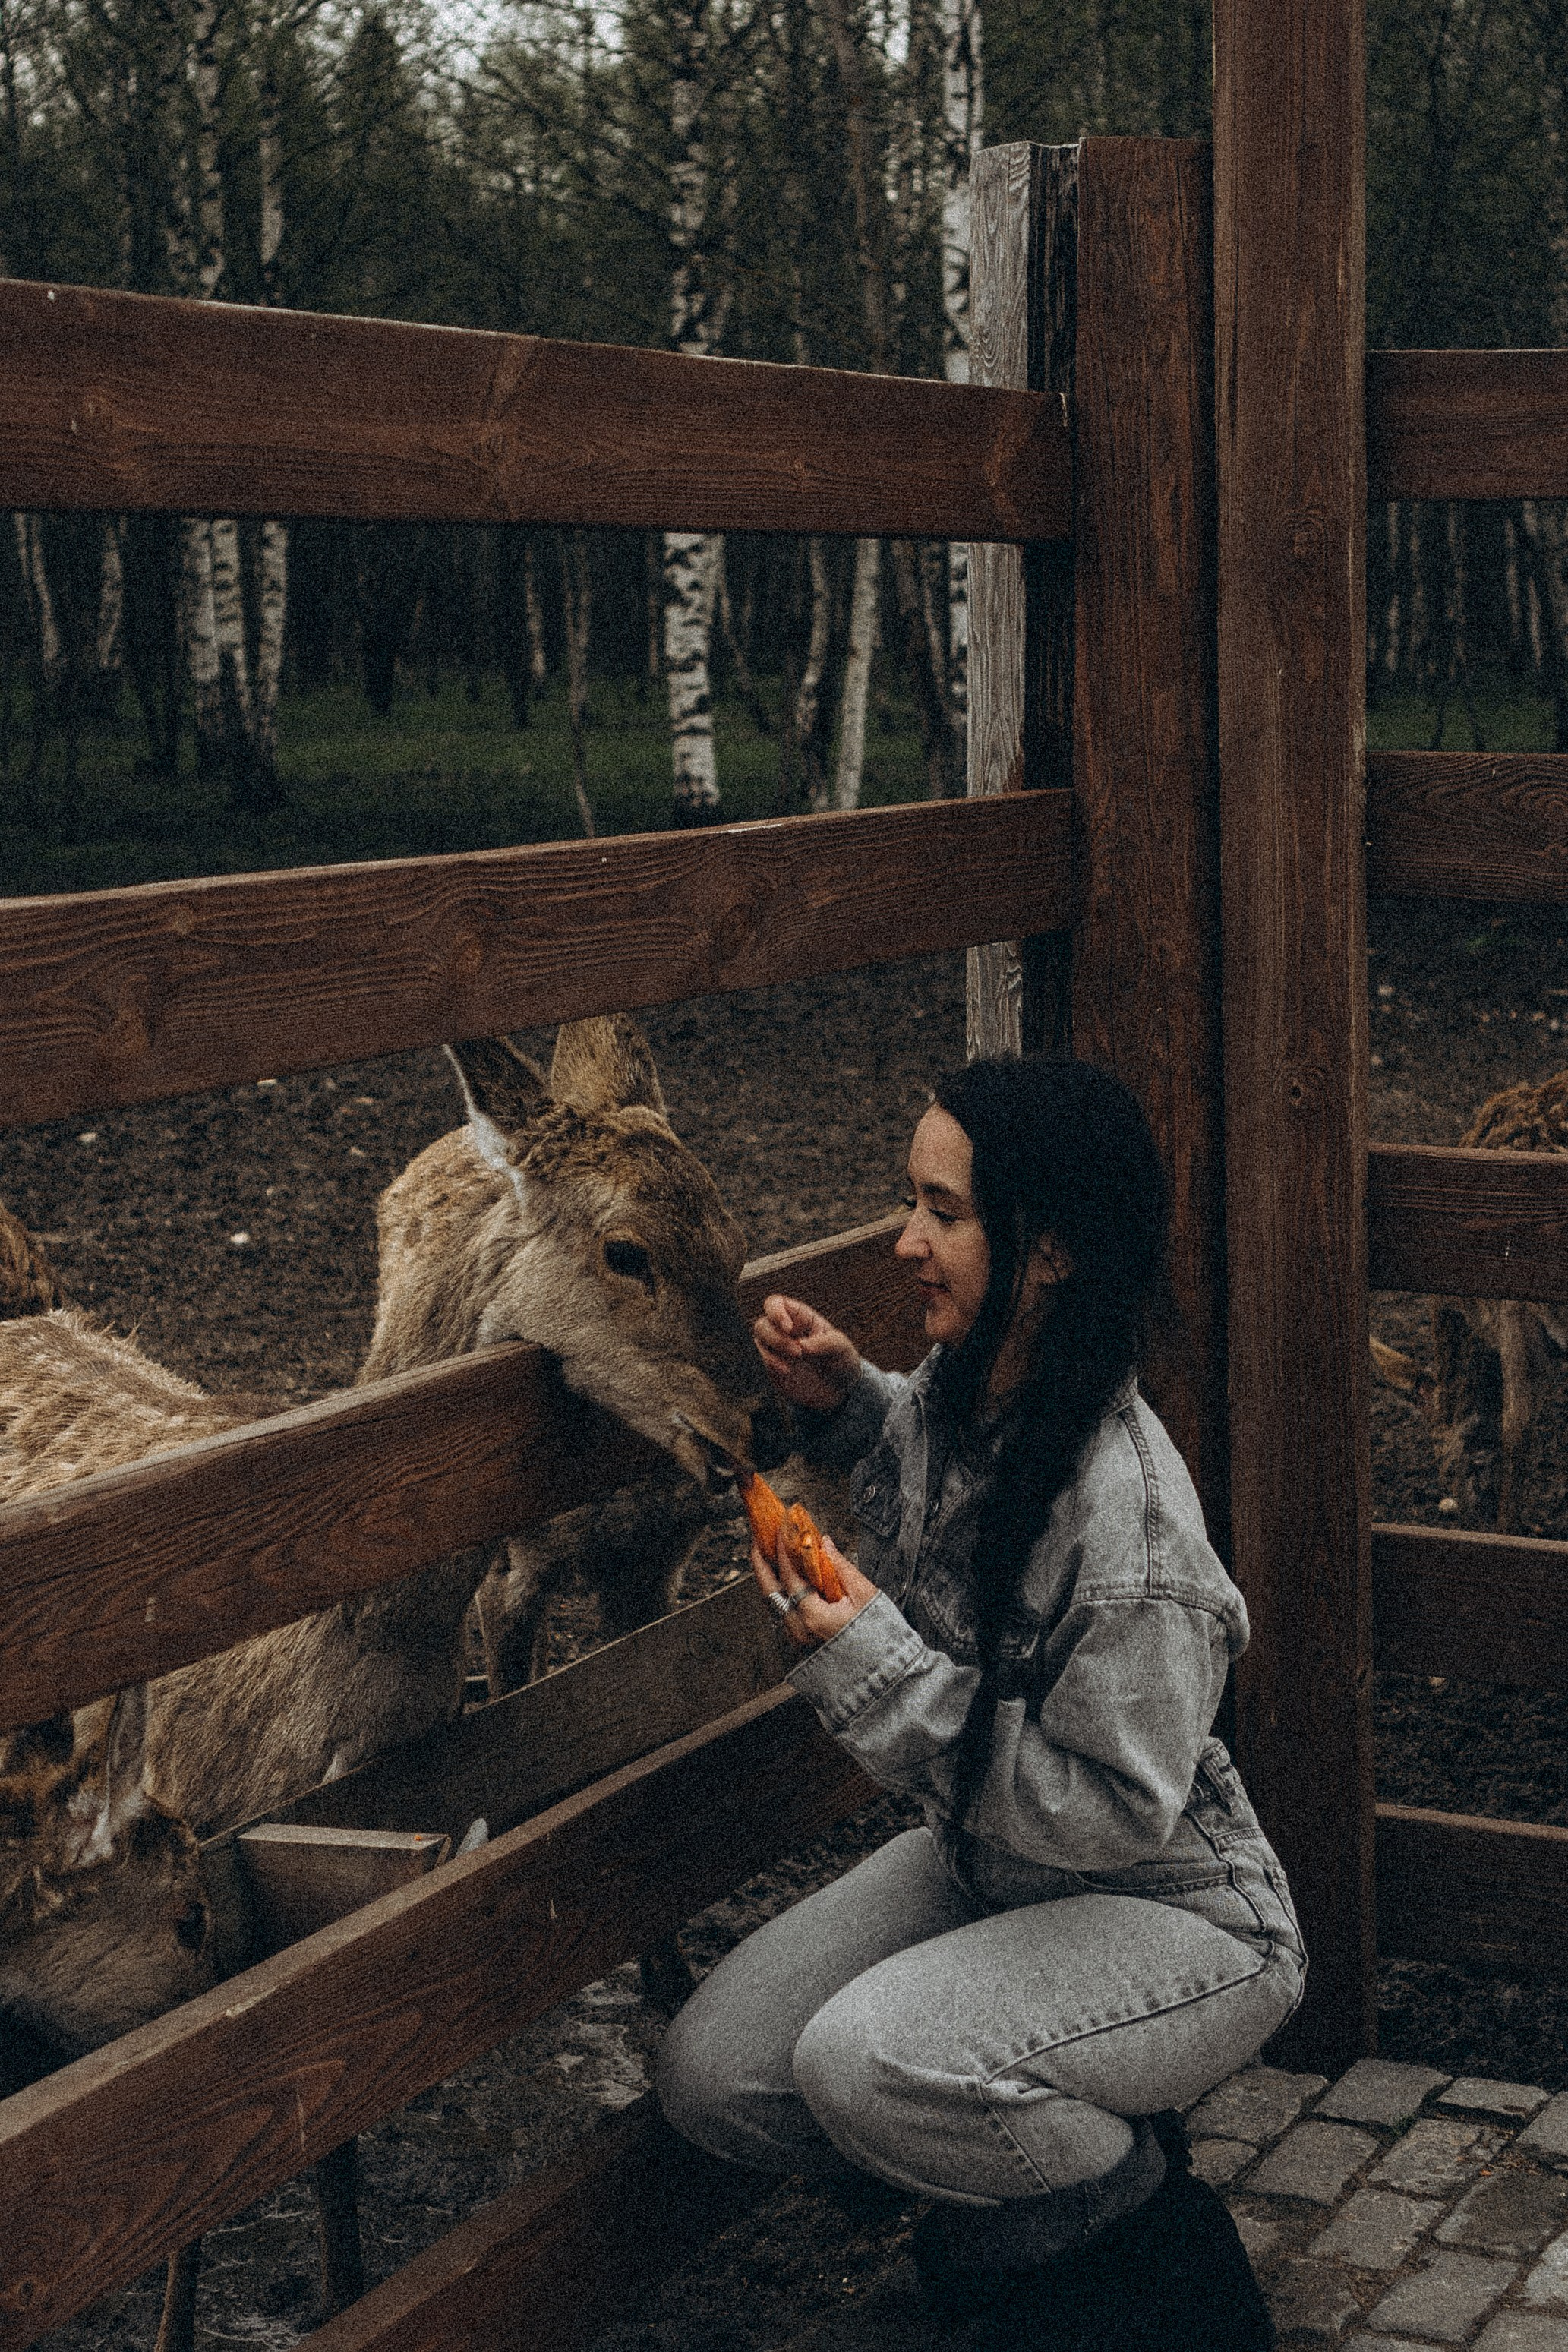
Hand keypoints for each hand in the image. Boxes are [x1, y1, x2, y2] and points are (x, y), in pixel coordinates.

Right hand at [752, 1293, 860, 1415]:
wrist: (840, 1390)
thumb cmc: (841, 1360)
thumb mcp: (841, 1347)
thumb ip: (824, 1343)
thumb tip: (802, 1346)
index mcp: (799, 1318)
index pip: (776, 1304)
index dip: (776, 1312)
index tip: (787, 1327)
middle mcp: (783, 1332)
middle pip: (762, 1325)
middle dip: (777, 1338)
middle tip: (798, 1353)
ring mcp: (776, 1351)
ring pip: (757, 1343)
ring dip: (769, 1353)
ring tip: (789, 1367)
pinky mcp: (772, 1369)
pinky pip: (758, 1363)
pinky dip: (767, 1365)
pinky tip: (785, 1372)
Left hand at [752, 1522, 875, 1651]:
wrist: (882, 1666)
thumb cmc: (878, 1632)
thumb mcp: (864, 1594)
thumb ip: (841, 1566)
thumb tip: (824, 1542)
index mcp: (814, 1617)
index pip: (790, 1577)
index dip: (783, 1551)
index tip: (781, 1529)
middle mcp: (800, 1631)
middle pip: (770, 1593)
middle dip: (761, 1564)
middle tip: (758, 1540)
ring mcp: (798, 1640)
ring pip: (774, 1605)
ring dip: (769, 1579)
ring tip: (767, 1556)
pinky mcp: (800, 1644)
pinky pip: (782, 1615)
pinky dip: (780, 1594)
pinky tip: (782, 1580)